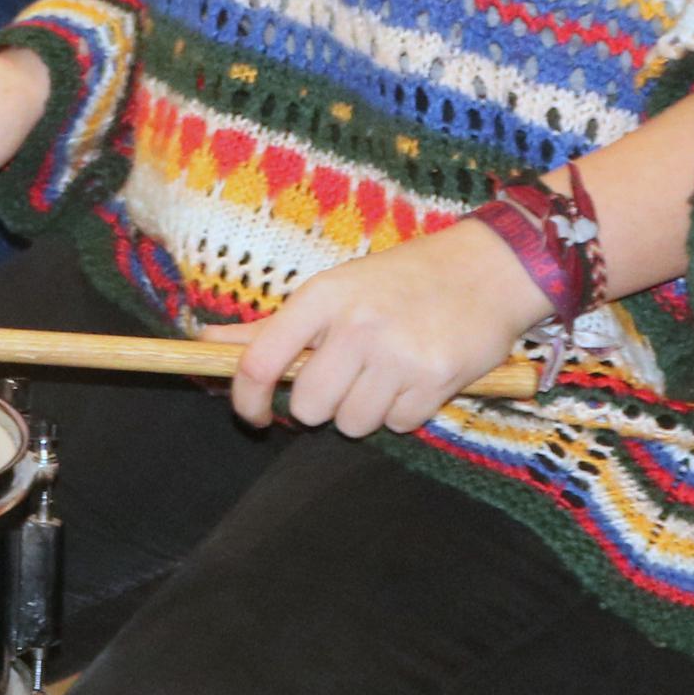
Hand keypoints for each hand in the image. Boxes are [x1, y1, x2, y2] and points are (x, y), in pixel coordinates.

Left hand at [216, 222, 552, 435]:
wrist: (488, 269)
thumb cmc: (400, 280)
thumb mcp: (333, 289)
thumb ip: (272, 326)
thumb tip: (205, 341)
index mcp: (322, 297)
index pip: (260, 361)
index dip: (245, 399)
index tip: (252, 416)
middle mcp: (356, 325)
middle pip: (309, 406)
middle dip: (322, 405)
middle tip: (345, 378)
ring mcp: (398, 353)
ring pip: (353, 423)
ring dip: (364, 412)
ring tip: (384, 375)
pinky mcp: (437, 380)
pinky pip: (398, 425)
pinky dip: (403, 412)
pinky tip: (416, 379)